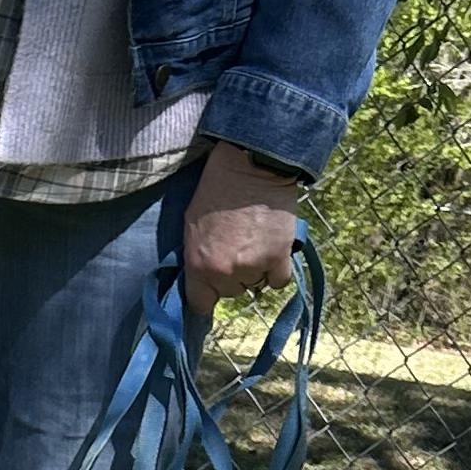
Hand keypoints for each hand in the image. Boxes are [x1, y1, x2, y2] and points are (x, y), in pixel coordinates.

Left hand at [182, 142, 303, 314]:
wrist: (251, 165)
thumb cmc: (217, 190)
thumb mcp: (191, 227)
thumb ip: (196, 259)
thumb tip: (202, 280)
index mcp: (198, 266)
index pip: (200, 304)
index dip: (207, 296)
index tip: (212, 289)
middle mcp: (224, 272)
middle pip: (231, 292)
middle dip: (233, 275)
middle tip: (237, 246)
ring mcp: (253, 267)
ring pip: (255, 284)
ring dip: (257, 269)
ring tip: (256, 241)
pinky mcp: (278, 258)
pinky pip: (278, 281)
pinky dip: (277, 269)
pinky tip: (273, 249)